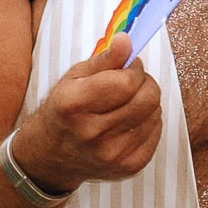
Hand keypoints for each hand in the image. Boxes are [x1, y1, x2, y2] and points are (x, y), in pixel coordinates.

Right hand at [8, 33, 160, 193]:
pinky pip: (156, 133)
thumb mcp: (74, 78)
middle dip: (145, 83)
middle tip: (131, 82)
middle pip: (147, 98)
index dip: (134, 69)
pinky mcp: (128, 167)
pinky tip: (130, 121)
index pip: (127, 82)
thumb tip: (127, 40)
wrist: (51, 155)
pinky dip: (148, 122)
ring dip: (146, 102)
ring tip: (127, 103)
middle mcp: (92, 133)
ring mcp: (111, 154)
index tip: (128, 66)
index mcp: (73, 105)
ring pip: (155, 114)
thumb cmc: (64, 111)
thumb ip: (104, 58)